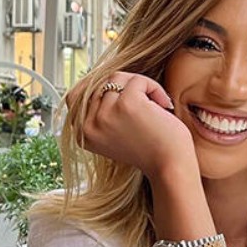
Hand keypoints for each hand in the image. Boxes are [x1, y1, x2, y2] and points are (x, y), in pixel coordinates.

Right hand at [70, 72, 194, 178]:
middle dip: (123, 85)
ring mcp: (105, 114)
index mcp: (83, 135)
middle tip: (145, 99)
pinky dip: (154, 88)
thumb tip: (103, 81)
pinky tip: (165, 105)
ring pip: (117, 78)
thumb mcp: (115, 134)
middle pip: (98, 82)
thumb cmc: (151, 151)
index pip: (74, 96)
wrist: (171, 168)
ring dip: (141, 86)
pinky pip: (137, 80)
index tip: (119, 90)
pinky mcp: (125, 104)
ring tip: (157, 104)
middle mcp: (89, 125)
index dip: (96, 87)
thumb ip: (103, 113)